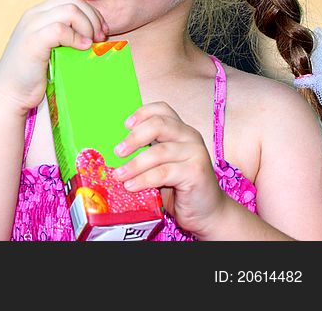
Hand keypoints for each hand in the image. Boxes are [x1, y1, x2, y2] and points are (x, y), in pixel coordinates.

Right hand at [0, 0, 108, 117]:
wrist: (9, 93)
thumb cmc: (33, 75)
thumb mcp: (50, 48)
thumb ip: (65, 36)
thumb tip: (97, 32)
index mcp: (37, 14)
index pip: (70, 0)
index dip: (90, 13)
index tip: (100, 33)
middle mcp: (33, 16)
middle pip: (73, 1)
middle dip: (93, 19)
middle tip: (100, 39)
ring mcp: (31, 27)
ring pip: (70, 11)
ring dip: (87, 27)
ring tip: (90, 45)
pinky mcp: (33, 41)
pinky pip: (60, 29)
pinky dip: (76, 38)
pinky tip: (82, 49)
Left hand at [113, 102, 228, 237]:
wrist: (207, 212)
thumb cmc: (178, 187)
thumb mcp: (160, 164)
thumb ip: (146, 152)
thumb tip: (114, 151)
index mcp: (180, 130)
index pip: (162, 109)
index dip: (142, 113)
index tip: (125, 125)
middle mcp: (190, 136)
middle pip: (159, 125)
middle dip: (134, 138)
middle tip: (117, 153)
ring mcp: (196, 153)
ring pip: (158, 152)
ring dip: (134, 164)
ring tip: (119, 176)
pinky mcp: (196, 172)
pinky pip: (163, 173)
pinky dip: (143, 179)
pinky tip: (131, 186)